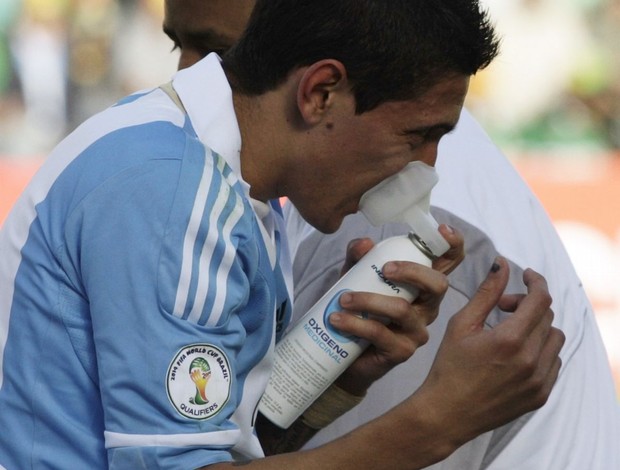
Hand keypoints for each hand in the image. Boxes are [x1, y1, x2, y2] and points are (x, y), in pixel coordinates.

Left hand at [332, 225, 463, 394]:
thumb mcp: (354, 276)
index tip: (442, 231)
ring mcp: (417, 331)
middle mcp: (427, 307)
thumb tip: (365, 243)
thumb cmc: (357, 309)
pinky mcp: (402, 352)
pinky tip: (337, 319)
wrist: (341, 352)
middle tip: (384, 269)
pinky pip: (381, 334)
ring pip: (403, 310)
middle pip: (439, 285)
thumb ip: (358, 257)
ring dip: (369, 300)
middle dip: (413, 271)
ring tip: (344, 299)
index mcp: (422, 285)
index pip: (449, 262)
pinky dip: (356, 324)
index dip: (453, 245)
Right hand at [409, 257, 564, 447]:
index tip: (527, 276)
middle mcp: (531, 360)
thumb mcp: (461, 324)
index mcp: (509, 339)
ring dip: (538, 327)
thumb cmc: (449, 367)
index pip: (540, 299)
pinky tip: (517, 353)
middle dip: (527, 304)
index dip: (536, 281)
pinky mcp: (541, 395)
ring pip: (555, 338)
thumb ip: (487, 293)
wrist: (448, 413)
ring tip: (512, 332)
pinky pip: (554, 362)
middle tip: (503, 308)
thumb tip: (502, 264)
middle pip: (547, 316)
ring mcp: (539, 380)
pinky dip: (541, 350)